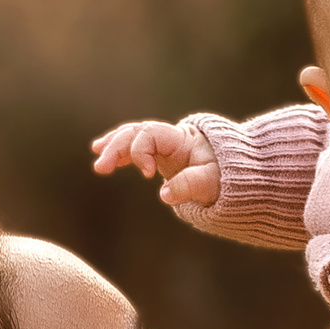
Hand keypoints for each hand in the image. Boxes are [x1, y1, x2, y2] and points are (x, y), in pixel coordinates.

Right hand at [89, 117, 219, 210]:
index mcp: (179, 139)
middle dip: (116, 147)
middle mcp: (168, 138)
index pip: (150, 134)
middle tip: (100, 167)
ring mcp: (162, 146)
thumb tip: (164, 195)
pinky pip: (134, 149)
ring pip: (131, 138)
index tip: (148, 176)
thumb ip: (190, 185)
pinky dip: (119, 153)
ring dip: (113, 147)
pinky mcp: (158, 156)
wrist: (232, 173)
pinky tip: (103, 159)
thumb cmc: (225, 176)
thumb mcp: (212, 182)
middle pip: (136, 133)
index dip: (141, 152)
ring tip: (97, 155)